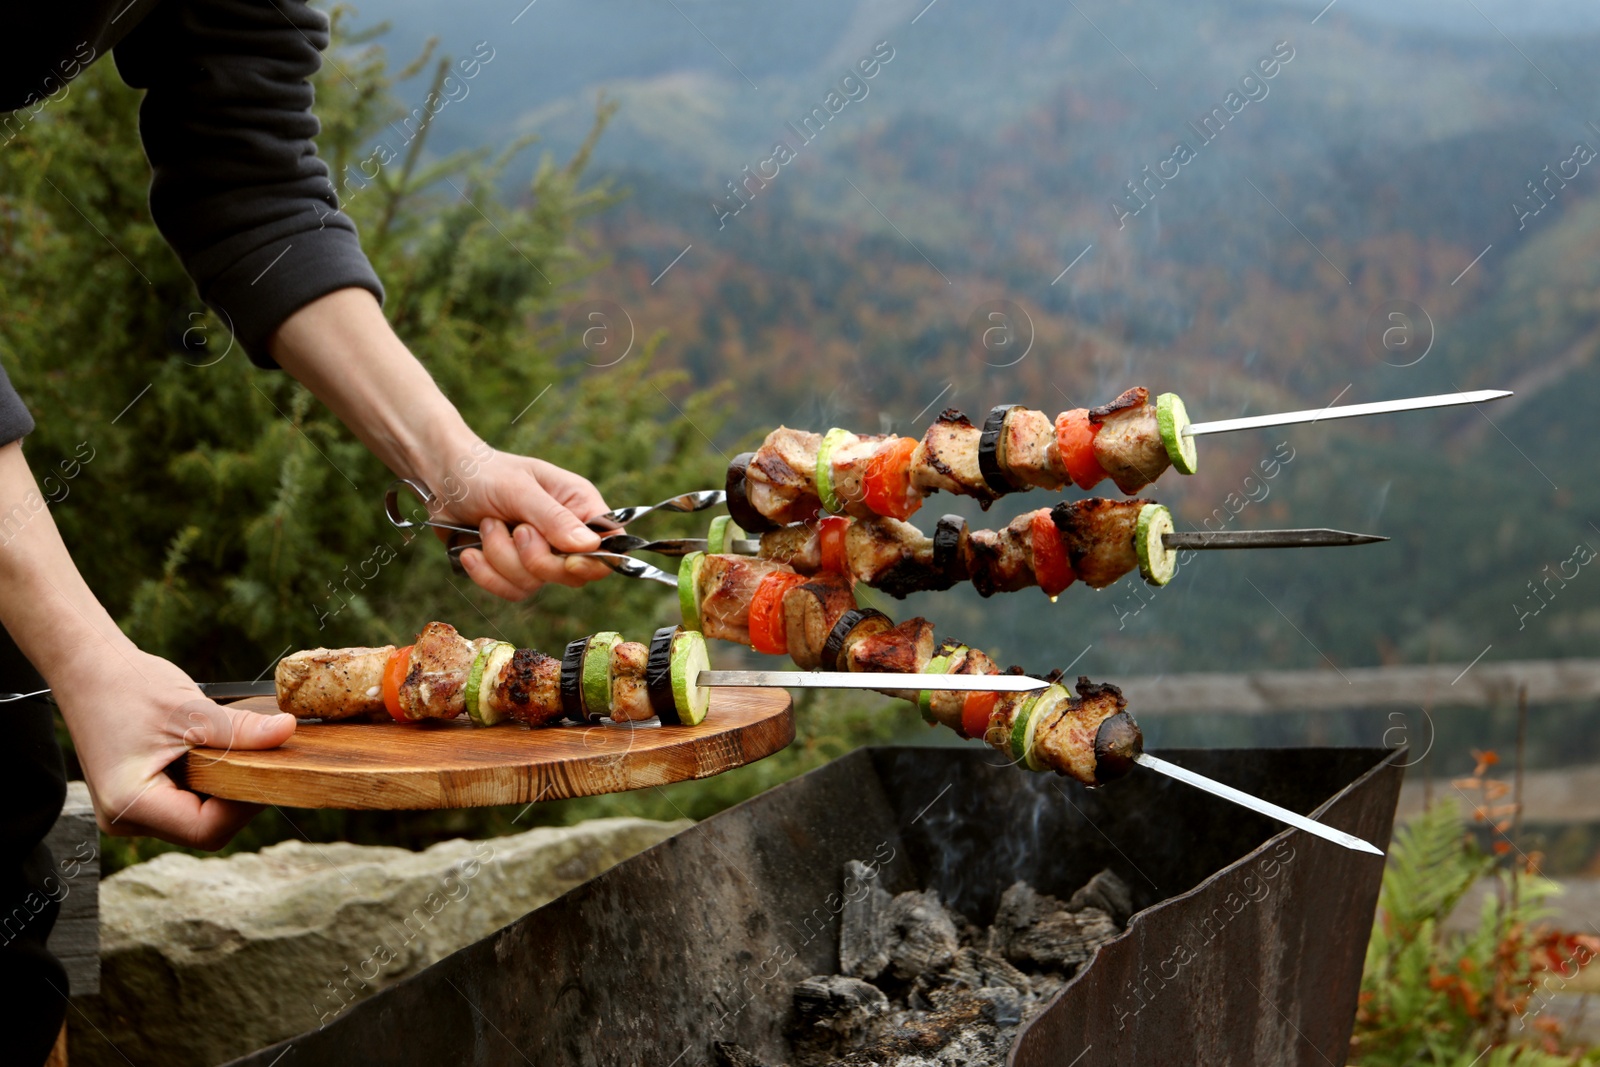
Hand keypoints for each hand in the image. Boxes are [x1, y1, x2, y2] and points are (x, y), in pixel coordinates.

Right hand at [54, 647, 296, 849]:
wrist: (88, 669)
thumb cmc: (127, 685)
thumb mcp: (190, 709)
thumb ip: (240, 730)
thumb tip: (287, 732)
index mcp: (130, 804)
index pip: (205, 828)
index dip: (245, 805)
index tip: (270, 770)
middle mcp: (126, 819)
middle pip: (202, 827)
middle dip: (236, 795)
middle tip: (261, 758)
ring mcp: (129, 812)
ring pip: (196, 817)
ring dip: (222, 788)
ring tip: (235, 750)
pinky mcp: (138, 798)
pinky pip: (184, 802)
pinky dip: (206, 782)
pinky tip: (215, 753)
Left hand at [265, 290, 615, 599]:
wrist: (439, 481)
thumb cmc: (482, 472)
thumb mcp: (519, 489)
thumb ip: (553, 518)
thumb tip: (590, 546)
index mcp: (579, 506)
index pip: (611, 545)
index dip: (594, 560)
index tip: (568, 560)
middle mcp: (565, 533)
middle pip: (574, 574)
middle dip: (534, 558)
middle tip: (515, 530)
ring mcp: (539, 555)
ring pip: (536, 584)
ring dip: (501, 558)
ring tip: (486, 526)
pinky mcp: (512, 571)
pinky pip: (510, 591)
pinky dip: (486, 573)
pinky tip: (471, 550)